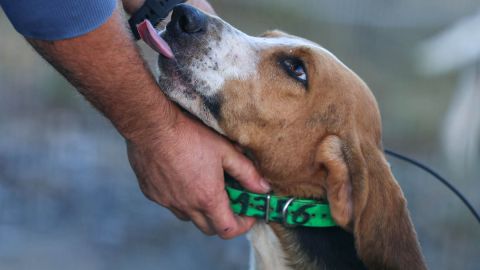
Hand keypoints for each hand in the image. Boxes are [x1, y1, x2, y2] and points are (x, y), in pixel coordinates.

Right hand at [127, 111, 269, 238]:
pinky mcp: (152, 194)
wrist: (151, 126)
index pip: (228, 229)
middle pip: (209, 228)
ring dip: (200, 210)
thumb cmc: (190, 135)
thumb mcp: (225, 150)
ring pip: (188, 217)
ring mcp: (167, 201)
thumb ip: (247, 172)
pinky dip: (180, 198)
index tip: (247, 213)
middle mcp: (186, 206)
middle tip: (230, 201)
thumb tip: (263, 188)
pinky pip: (171, 204)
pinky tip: (182, 177)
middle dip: (223, 220)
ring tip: (205, 186)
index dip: (242, 225)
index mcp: (207, 198)